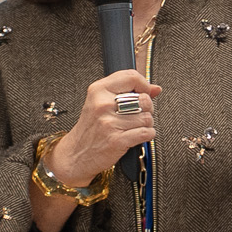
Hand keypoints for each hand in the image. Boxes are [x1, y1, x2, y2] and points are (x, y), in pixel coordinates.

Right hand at [47, 70, 161, 186]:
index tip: (144, 93)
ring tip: (133, 127)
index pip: (131, 77)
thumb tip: (155, 89)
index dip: (143, 85)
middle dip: (146, 108)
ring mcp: (109, 123)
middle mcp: (103, 105)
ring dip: (146, 124)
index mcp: (98, 91)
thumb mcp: (100, 103)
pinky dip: (147, 135)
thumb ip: (127, 91)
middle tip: (136, 114)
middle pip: (144, 99)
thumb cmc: (91, 129)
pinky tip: (135, 135)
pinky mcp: (117, 140)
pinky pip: (147, 133)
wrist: (76, 154)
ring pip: (147, 118)